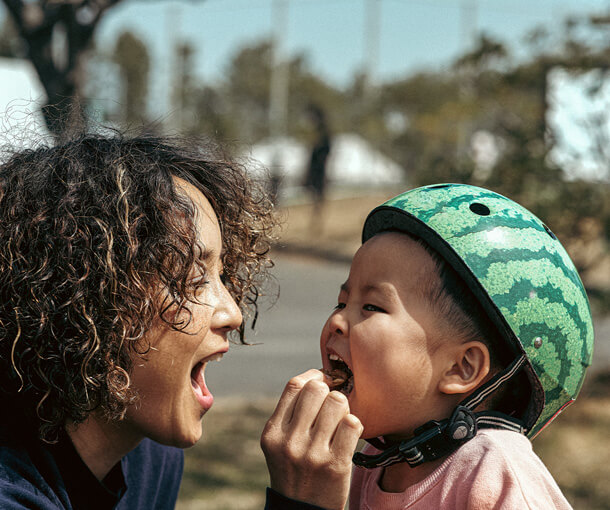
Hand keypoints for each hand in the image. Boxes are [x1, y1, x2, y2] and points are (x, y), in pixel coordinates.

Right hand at [261, 369, 362, 509]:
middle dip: (330, 390)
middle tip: (334, 403)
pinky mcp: (336, 465)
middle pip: (318, 389)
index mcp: (273, 432)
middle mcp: (290, 441)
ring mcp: (313, 454)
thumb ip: (291, 414)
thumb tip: (319, 377)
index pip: (295, 385)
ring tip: (340, 421)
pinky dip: (355, 424)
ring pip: (338, 402)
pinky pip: (352, 424)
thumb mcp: (280, 443)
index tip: (324, 380)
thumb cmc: (295, 470)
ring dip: (344, 408)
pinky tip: (348, 434)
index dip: (314, 375)